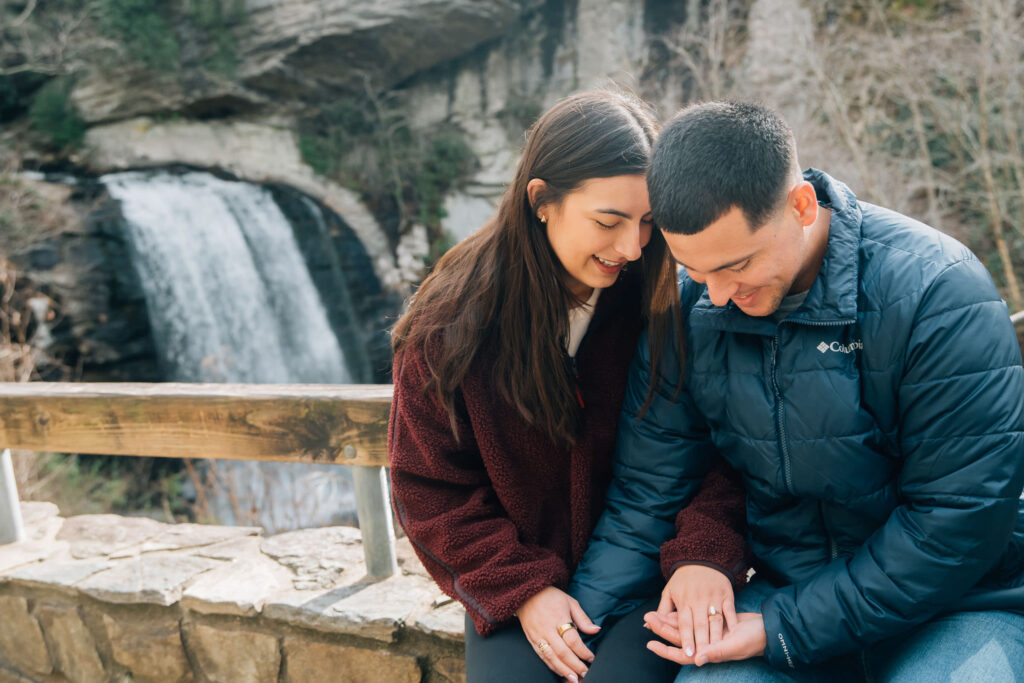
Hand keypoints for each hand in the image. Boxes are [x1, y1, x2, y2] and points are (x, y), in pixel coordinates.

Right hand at [516, 586, 600, 681]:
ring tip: (574, 679)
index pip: (572, 639)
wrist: (526, 594)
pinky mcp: (531, 640)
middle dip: (575, 665)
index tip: (591, 658)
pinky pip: (542, 656)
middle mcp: (547, 629)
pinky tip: (561, 672)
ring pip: (551, 657)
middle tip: (586, 673)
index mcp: (558, 617)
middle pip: (562, 652)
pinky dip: (552, 666)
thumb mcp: (570, 602)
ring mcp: (538, 636)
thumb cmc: (551, 596)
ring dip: (564, 670)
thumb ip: (583, 618)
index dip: (583, 651)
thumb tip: (596, 630)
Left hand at [644, 611, 765, 665]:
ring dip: (671, 621)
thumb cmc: (754, 639)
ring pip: (686, 627)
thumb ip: (717, 652)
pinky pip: (697, 618)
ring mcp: (712, 633)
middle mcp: (708, 643)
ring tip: (655, 613)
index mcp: (709, 651)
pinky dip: (686, 614)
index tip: (649, 644)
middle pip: (681, 637)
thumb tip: (698, 659)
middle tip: (647, 619)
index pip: (682, 653)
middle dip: (663, 629)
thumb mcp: (736, 645)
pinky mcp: (715, 622)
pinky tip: (674, 608)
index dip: (665, 649)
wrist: (769, 627)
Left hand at [656, 565, 736, 659]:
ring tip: (717, 649)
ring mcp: (713, 596)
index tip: (688, 653)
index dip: (686, 638)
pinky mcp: (726, 593)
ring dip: (717, 635)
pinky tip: (733, 631)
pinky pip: (730, 609)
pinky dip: (732, 620)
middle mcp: (699, 600)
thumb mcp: (669, 591)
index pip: (684, 623)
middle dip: (701, 641)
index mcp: (684, 600)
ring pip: (716, 619)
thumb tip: (648, 625)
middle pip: (700, 624)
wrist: (702, 558)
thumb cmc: (683, 579)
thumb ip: (662, 610)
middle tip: (702, 656)